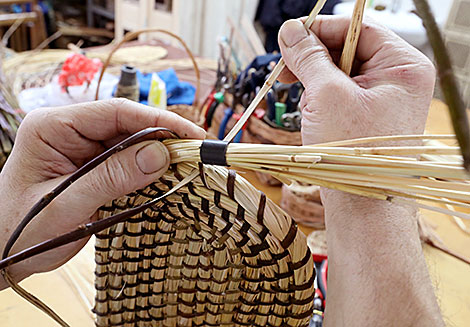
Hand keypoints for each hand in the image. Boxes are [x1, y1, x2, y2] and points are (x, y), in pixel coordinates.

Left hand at [0, 99, 204, 288]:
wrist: (1, 253)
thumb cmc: (20, 230)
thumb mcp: (67, 204)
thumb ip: (112, 177)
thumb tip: (160, 155)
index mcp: (53, 127)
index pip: (114, 112)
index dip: (157, 120)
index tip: (190, 136)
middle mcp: (69, 130)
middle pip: (127, 125)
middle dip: (163, 138)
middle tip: (196, 155)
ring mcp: (82, 147)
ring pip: (131, 142)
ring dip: (159, 154)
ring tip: (189, 165)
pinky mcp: (92, 165)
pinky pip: (127, 160)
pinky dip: (149, 169)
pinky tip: (168, 175)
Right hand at [278, 17, 442, 325]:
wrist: (361, 208)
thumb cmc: (352, 154)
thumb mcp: (326, 96)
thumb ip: (308, 57)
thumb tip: (290, 29)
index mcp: (402, 66)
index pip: (357, 28)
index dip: (320, 30)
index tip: (288, 38)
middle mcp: (396, 80)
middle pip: (347, 50)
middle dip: (313, 59)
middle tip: (285, 71)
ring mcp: (382, 100)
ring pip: (339, 74)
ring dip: (313, 82)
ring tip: (301, 99)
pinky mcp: (366, 119)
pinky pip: (338, 95)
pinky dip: (319, 100)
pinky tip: (310, 114)